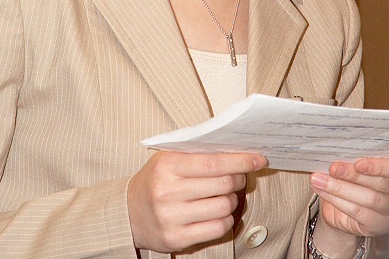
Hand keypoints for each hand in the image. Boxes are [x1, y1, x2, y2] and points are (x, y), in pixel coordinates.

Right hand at [127, 150, 265, 251]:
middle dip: (239, 178)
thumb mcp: (169, 158)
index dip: (241, 161)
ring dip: (233, 200)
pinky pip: (216, 228)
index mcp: (167, 166)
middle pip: (222, 184)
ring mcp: (171, 217)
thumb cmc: (157, 179)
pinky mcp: (176, 239)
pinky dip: (226, 219)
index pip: (214, 163)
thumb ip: (198, 153)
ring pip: (223, 207)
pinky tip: (220, 212)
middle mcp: (168, 192)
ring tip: (227, 194)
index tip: (258, 158)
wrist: (130, 212)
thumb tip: (236, 149)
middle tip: (241, 176)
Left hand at [310, 154, 388, 238]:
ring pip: (369, 199)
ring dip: (340, 187)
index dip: (381, 166)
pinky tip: (322, 189)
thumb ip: (362, 148)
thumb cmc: (361, 167)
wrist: (352, 196)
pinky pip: (358, 212)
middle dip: (354, 175)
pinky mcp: (379, 225)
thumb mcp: (364, 153)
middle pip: (383, 184)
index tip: (359, 163)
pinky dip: (337, 199)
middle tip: (333, 167)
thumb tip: (342, 139)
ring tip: (319, 178)